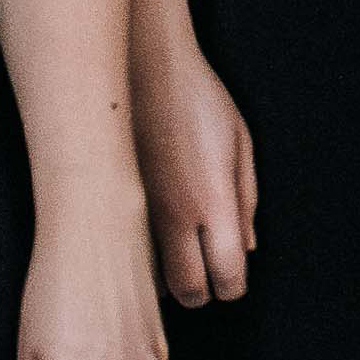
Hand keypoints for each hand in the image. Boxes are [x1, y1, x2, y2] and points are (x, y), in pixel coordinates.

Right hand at [133, 26, 258, 305]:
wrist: (142, 66)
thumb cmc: (199, 100)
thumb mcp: (240, 144)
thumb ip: (246, 202)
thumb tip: (246, 249)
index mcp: (215, 200)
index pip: (226, 275)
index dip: (232, 287)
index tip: (231, 281)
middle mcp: (175, 213)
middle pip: (187, 289)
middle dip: (200, 293)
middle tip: (204, 279)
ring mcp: (138, 209)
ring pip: (149, 276)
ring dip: (165, 279)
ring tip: (174, 260)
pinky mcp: (113, 200)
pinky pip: (126, 250)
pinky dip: (138, 258)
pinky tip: (146, 243)